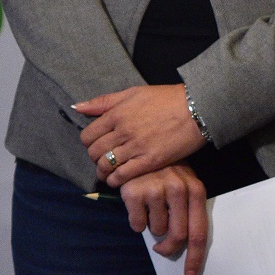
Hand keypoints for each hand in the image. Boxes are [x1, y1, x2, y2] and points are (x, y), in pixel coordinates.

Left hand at [75, 84, 205, 186]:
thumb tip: (77, 107)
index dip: (89, 143)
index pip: (88, 135)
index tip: (97, 144)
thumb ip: (104, 101)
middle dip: (95, 158)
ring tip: (109, 172)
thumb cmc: (167, 98)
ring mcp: (136, 147)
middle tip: (103, 159)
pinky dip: (115, 181)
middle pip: (94, 152)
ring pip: (105, 166)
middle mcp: (123, 131)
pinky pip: (122, 176)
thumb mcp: (134, 93)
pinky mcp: (149, 161)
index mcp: (117, 113)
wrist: (197, 108)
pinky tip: (118, 179)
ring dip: (103, 171)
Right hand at [123, 163, 210, 274]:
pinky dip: (137, 222)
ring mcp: (156, 190)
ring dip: (153, 227)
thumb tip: (187, 246)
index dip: (195, 257)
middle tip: (161, 248)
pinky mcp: (135, 193)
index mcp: (196, 189)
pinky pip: (137, 226)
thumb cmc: (165, 172)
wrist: (138, 152)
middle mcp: (179, 189)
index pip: (199, 231)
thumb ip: (188, 210)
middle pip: (178, 236)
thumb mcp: (184, 184)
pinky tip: (137, 205)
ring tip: (150, 208)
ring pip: (156, 231)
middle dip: (168, 248)